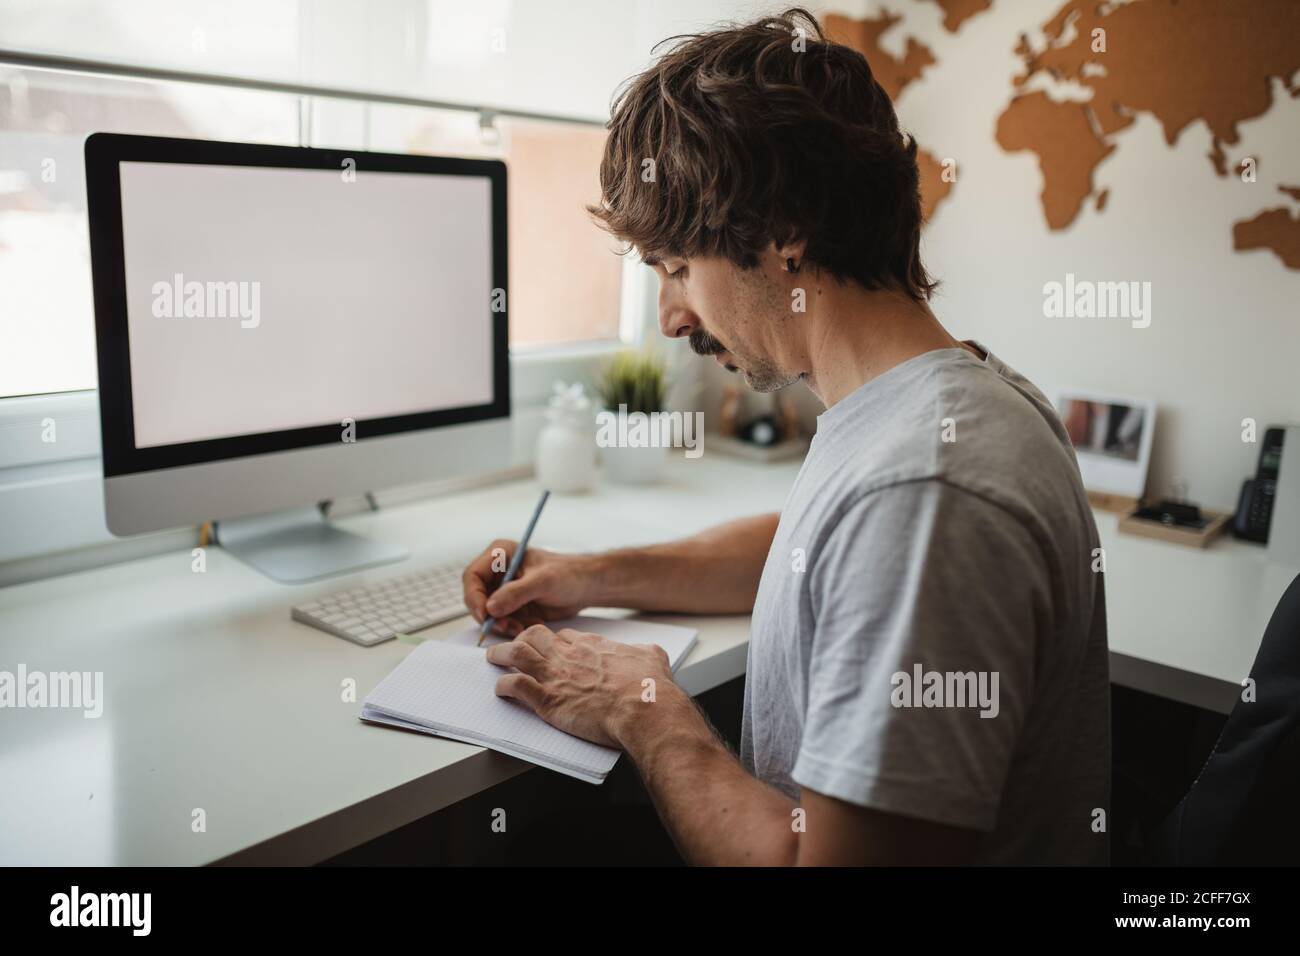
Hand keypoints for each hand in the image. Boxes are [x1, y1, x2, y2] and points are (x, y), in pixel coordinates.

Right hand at [462, 539, 595, 636]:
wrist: (587, 587)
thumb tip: (490, 608)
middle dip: (489, 616)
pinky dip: (513, 627)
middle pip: (476, 598)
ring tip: (523, 627)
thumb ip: (515, 593)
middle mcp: (497, 571)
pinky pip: (502, 622)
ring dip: (503, 624)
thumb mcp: (543, 582)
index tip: (485, 616)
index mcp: (500, 554)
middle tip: (506, 627)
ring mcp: (503, 590)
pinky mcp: (512, 606)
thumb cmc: (569, 575)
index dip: (474, 598)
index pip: (472, 576)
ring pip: (488, 614)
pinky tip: (532, 623)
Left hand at [486, 624, 682, 748]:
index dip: (554, 641)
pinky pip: (515, 685)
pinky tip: (500, 689)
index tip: (550, 646)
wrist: (643, 708)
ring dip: (501, 654)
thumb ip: (644, 652)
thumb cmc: (649, 687)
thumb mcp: (652, 657)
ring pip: (517, 653)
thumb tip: (648, 653)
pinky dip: (504, 685)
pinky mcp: (548, 700)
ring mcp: (556, 676)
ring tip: (493, 657)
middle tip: (515, 646)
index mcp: (592, 645)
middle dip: (521, 639)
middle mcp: (570, 655)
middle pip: (535, 636)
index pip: (564, 636)